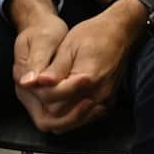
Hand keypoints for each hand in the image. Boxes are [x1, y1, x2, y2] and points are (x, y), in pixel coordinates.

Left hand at [17, 0, 145, 132]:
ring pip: (73, 121)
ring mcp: (105, 99)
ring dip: (59, 113)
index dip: (41, 91)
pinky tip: (67, 101)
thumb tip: (33, 83)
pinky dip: (73, 115)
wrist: (120, 32)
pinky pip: (86, 118)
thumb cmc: (94, 34)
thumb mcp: (68, 47)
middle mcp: (98, 93)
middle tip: (43, 88)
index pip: (53, 99)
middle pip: (60, 114)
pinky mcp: (109, 101)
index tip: (38, 80)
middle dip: (48, 103)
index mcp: (88, 78)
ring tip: (52, 95)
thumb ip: (53, 70)